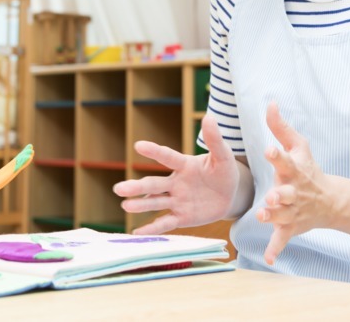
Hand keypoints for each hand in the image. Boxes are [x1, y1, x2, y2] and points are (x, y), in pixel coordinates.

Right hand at [112, 114, 239, 233]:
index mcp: (184, 165)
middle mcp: (176, 183)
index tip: (138, 145)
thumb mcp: (223, 156)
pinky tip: (137, 233)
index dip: (155, 151)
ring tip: (125, 205)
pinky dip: (152, 228)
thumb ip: (215, 140)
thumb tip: (209, 117)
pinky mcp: (182, 216)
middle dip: (137, 187)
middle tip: (119, 189)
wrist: (230, 195)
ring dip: (141, 204)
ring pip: (156, 203)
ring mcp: (177, 200)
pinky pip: (165, 222)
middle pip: (154, 184)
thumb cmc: (224, 172)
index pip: (168, 157)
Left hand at [259, 102, 334, 264]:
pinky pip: (283, 240)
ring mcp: (293, 211)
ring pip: (281, 215)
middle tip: (272, 195)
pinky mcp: (290, 227)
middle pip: (285, 193)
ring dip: (273, 217)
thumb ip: (280, 126)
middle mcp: (294, 191)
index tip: (269, 150)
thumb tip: (270, 102)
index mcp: (294, 170)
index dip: (277, 155)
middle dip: (279, 194)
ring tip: (263, 216)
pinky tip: (270, 260)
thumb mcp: (298, 146)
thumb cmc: (308, 169)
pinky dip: (276, 249)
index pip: (284, 160)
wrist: (331, 201)